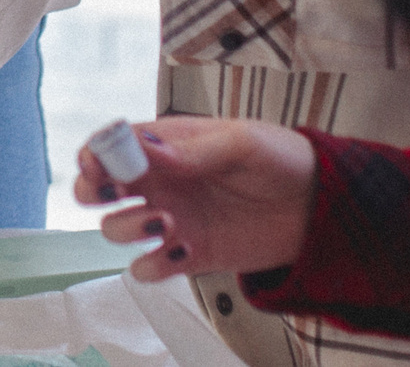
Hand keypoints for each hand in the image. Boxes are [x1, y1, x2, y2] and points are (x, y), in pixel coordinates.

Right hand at [76, 117, 316, 282]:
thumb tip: (147, 149)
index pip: (111, 144)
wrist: (317, 207)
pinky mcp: (186, 256)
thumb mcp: (241, 142)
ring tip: (166, 221)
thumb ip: (193, 149)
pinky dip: (154, 264)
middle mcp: (159, 182)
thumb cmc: (280, 160)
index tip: (99, 164)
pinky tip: (184, 249)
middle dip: (93, 190)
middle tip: (116, 192)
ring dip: (128, 227)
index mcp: (165, 145)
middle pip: (98, 188)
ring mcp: (169, 220)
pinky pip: (148, 268)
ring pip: (115, 229)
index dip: (95, 153)